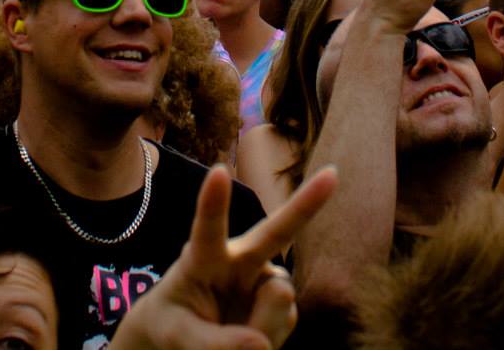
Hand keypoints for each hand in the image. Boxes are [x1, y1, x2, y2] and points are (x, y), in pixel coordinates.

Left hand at [111, 165, 336, 349]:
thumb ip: (210, 342)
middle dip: (305, 203)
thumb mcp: (176, 337)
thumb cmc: (171, 326)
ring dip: (261, 327)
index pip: (207, 230)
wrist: (187, 338)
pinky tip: (251, 335)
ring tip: (232, 335)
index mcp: (202, 259)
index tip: (218, 171)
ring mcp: (264, 279)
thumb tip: (260, 345)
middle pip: (274, 232)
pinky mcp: (282, 302)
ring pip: (279, 300)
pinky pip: (287, 322)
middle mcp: (239, 260)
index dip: (214, 203)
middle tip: (332, 174)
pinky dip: (269, 339)